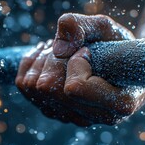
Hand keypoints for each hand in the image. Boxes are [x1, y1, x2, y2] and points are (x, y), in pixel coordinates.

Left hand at [16, 13, 144, 125]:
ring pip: (34, 87)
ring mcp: (71, 117)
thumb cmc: (114, 45)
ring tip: (62, 49)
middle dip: (55, 57)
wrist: (112, 59)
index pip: (75, 88)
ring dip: (44, 58)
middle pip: (49, 88)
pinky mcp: (52, 110)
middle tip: (71, 45)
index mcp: (120, 103)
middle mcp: (95, 117)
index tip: (86, 50)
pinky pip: (24, 85)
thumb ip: (84, 27)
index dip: (75, 62)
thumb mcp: (105, 28)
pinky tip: (49, 55)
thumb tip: (58, 49)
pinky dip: (32, 62)